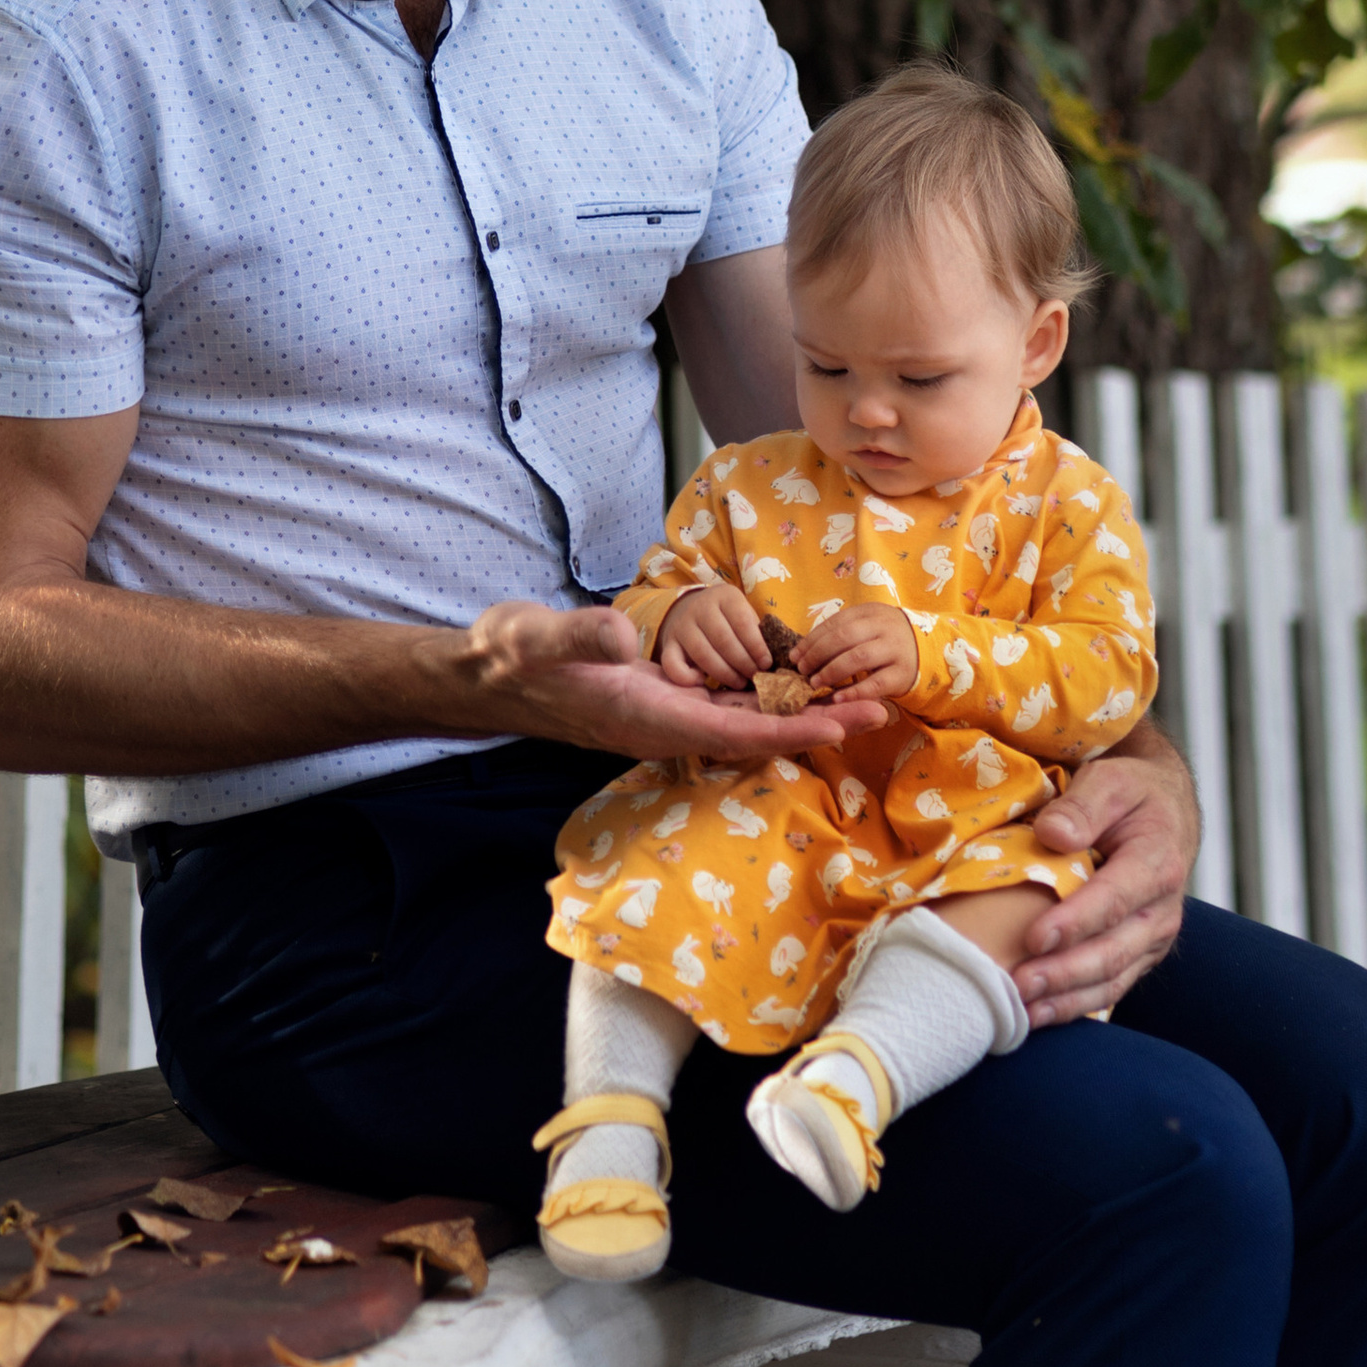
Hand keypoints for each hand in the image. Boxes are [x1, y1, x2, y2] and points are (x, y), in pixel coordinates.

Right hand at [463, 598, 885, 767]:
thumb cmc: (512, 655)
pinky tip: (798, 685)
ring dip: (799, 713)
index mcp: (645, 714)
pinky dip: (765, 698)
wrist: (488, 674)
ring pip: (744, 721)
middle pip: (753, 733)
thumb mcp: (539, 638)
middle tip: (878, 708)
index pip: (731, 733)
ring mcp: (664, 713)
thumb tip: (622, 634)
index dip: (788, 732)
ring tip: (855, 699)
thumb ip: (581, 636)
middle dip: (814, 725)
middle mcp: (664, 722)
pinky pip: (724, 705)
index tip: (838, 726)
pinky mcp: (661, 697)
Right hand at [658, 580, 767, 687]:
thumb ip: (756, 632)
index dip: (756, 646)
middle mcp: (700, 607)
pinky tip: (703, 681)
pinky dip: (687, 677)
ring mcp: (682, 626)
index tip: (766, 664)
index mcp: (725, 596)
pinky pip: (672, 664)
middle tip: (754, 677)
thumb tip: (774, 662)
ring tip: (739, 683)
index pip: (742, 622)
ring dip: (724, 673)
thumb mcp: (743, 614)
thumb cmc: (728, 619)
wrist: (690, 609)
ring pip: (702, 654)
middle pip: (723, 639)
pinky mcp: (668, 644)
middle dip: (742, 663)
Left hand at [796, 600, 918, 697]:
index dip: (812, 639)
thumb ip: (843, 632)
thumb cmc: (886, 640)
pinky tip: (836, 698)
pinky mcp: (902, 674)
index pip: (836, 622)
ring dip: (831, 671)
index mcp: (871, 612)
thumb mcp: (868, 626)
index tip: (794, 655)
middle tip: (802, 670)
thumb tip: (803, 650)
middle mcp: (884, 628)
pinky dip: (854, 692)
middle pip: (844, 637)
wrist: (927, 651)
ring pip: (858, 658)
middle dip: (817, 654)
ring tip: (814, 683)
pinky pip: (875, 684)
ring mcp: (895, 650)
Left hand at [1013, 727, 1200, 1027]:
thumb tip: (1053, 835)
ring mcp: (1152, 940)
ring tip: (1022, 1013)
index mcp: (1157, 863)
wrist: (1166, 814)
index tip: (1035, 938)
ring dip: (1066, 1000)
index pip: (1115, 899)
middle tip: (1018, 986)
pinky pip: (1109, 988)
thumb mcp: (1110, 781)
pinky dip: (1074, 1006)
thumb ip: (1083, 806)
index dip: (1076, 922)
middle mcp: (1162, 911)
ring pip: (1112, 980)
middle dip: (1065, 973)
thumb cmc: (1130, 795)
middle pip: (1113, 951)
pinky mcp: (1138, 956)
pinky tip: (1037, 1017)